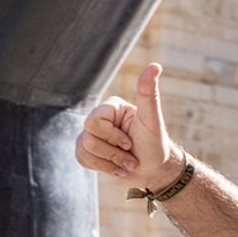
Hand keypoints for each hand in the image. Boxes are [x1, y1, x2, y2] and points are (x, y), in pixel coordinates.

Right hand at [74, 62, 186, 189]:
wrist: (155, 171)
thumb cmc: (156, 145)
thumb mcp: (153, 120)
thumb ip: (149, 94)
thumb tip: (155, 65)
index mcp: (111, 107)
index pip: (95, 121)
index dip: (113, 137)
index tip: (131, 142)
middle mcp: (99, 117)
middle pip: (89, 137)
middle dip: (113, 152)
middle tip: (131, 156)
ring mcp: (91, 134)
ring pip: (84, 149)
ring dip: (110, 163)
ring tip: (127, 163)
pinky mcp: (87, 150)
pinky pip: (82, 159)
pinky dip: (103, 168)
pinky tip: (117, 167)